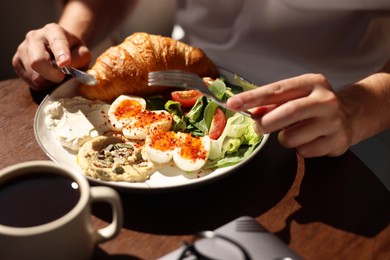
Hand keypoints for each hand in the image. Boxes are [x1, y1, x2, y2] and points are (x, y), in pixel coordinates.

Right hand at [12, 23, 90, 89]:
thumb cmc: (73, 51)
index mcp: (53, 31)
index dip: (60, 54)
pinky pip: (30, 81)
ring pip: (34, 75)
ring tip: (54, 73)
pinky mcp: (17, 61)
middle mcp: (34, 36)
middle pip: (37, 61)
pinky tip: (46, 75)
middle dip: (52, 75)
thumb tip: (65, 66)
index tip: (65, 63)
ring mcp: (22, 48)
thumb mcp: (83, 53)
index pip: (56, 43)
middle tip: (62, 76)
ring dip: (49, 80)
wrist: (60, 48)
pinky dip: (42, 83)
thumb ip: (78, 58)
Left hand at [227, 74, 352, 156]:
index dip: (252, 98)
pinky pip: (304, 151)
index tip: (233, 103)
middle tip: (258, 127)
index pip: (277, 90)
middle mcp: (325, 100)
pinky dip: (298, 149)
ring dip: (284, 139)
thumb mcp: (296, 96)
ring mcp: (334, 121)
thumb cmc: (314, 105)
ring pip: (293, 137)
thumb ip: (273, 103)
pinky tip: (307, 140)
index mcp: (312, 83)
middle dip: (266, 123)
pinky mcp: (338, 141)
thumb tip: (251, 111)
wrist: (351, 115)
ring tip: (291, 133)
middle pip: (288, 112)